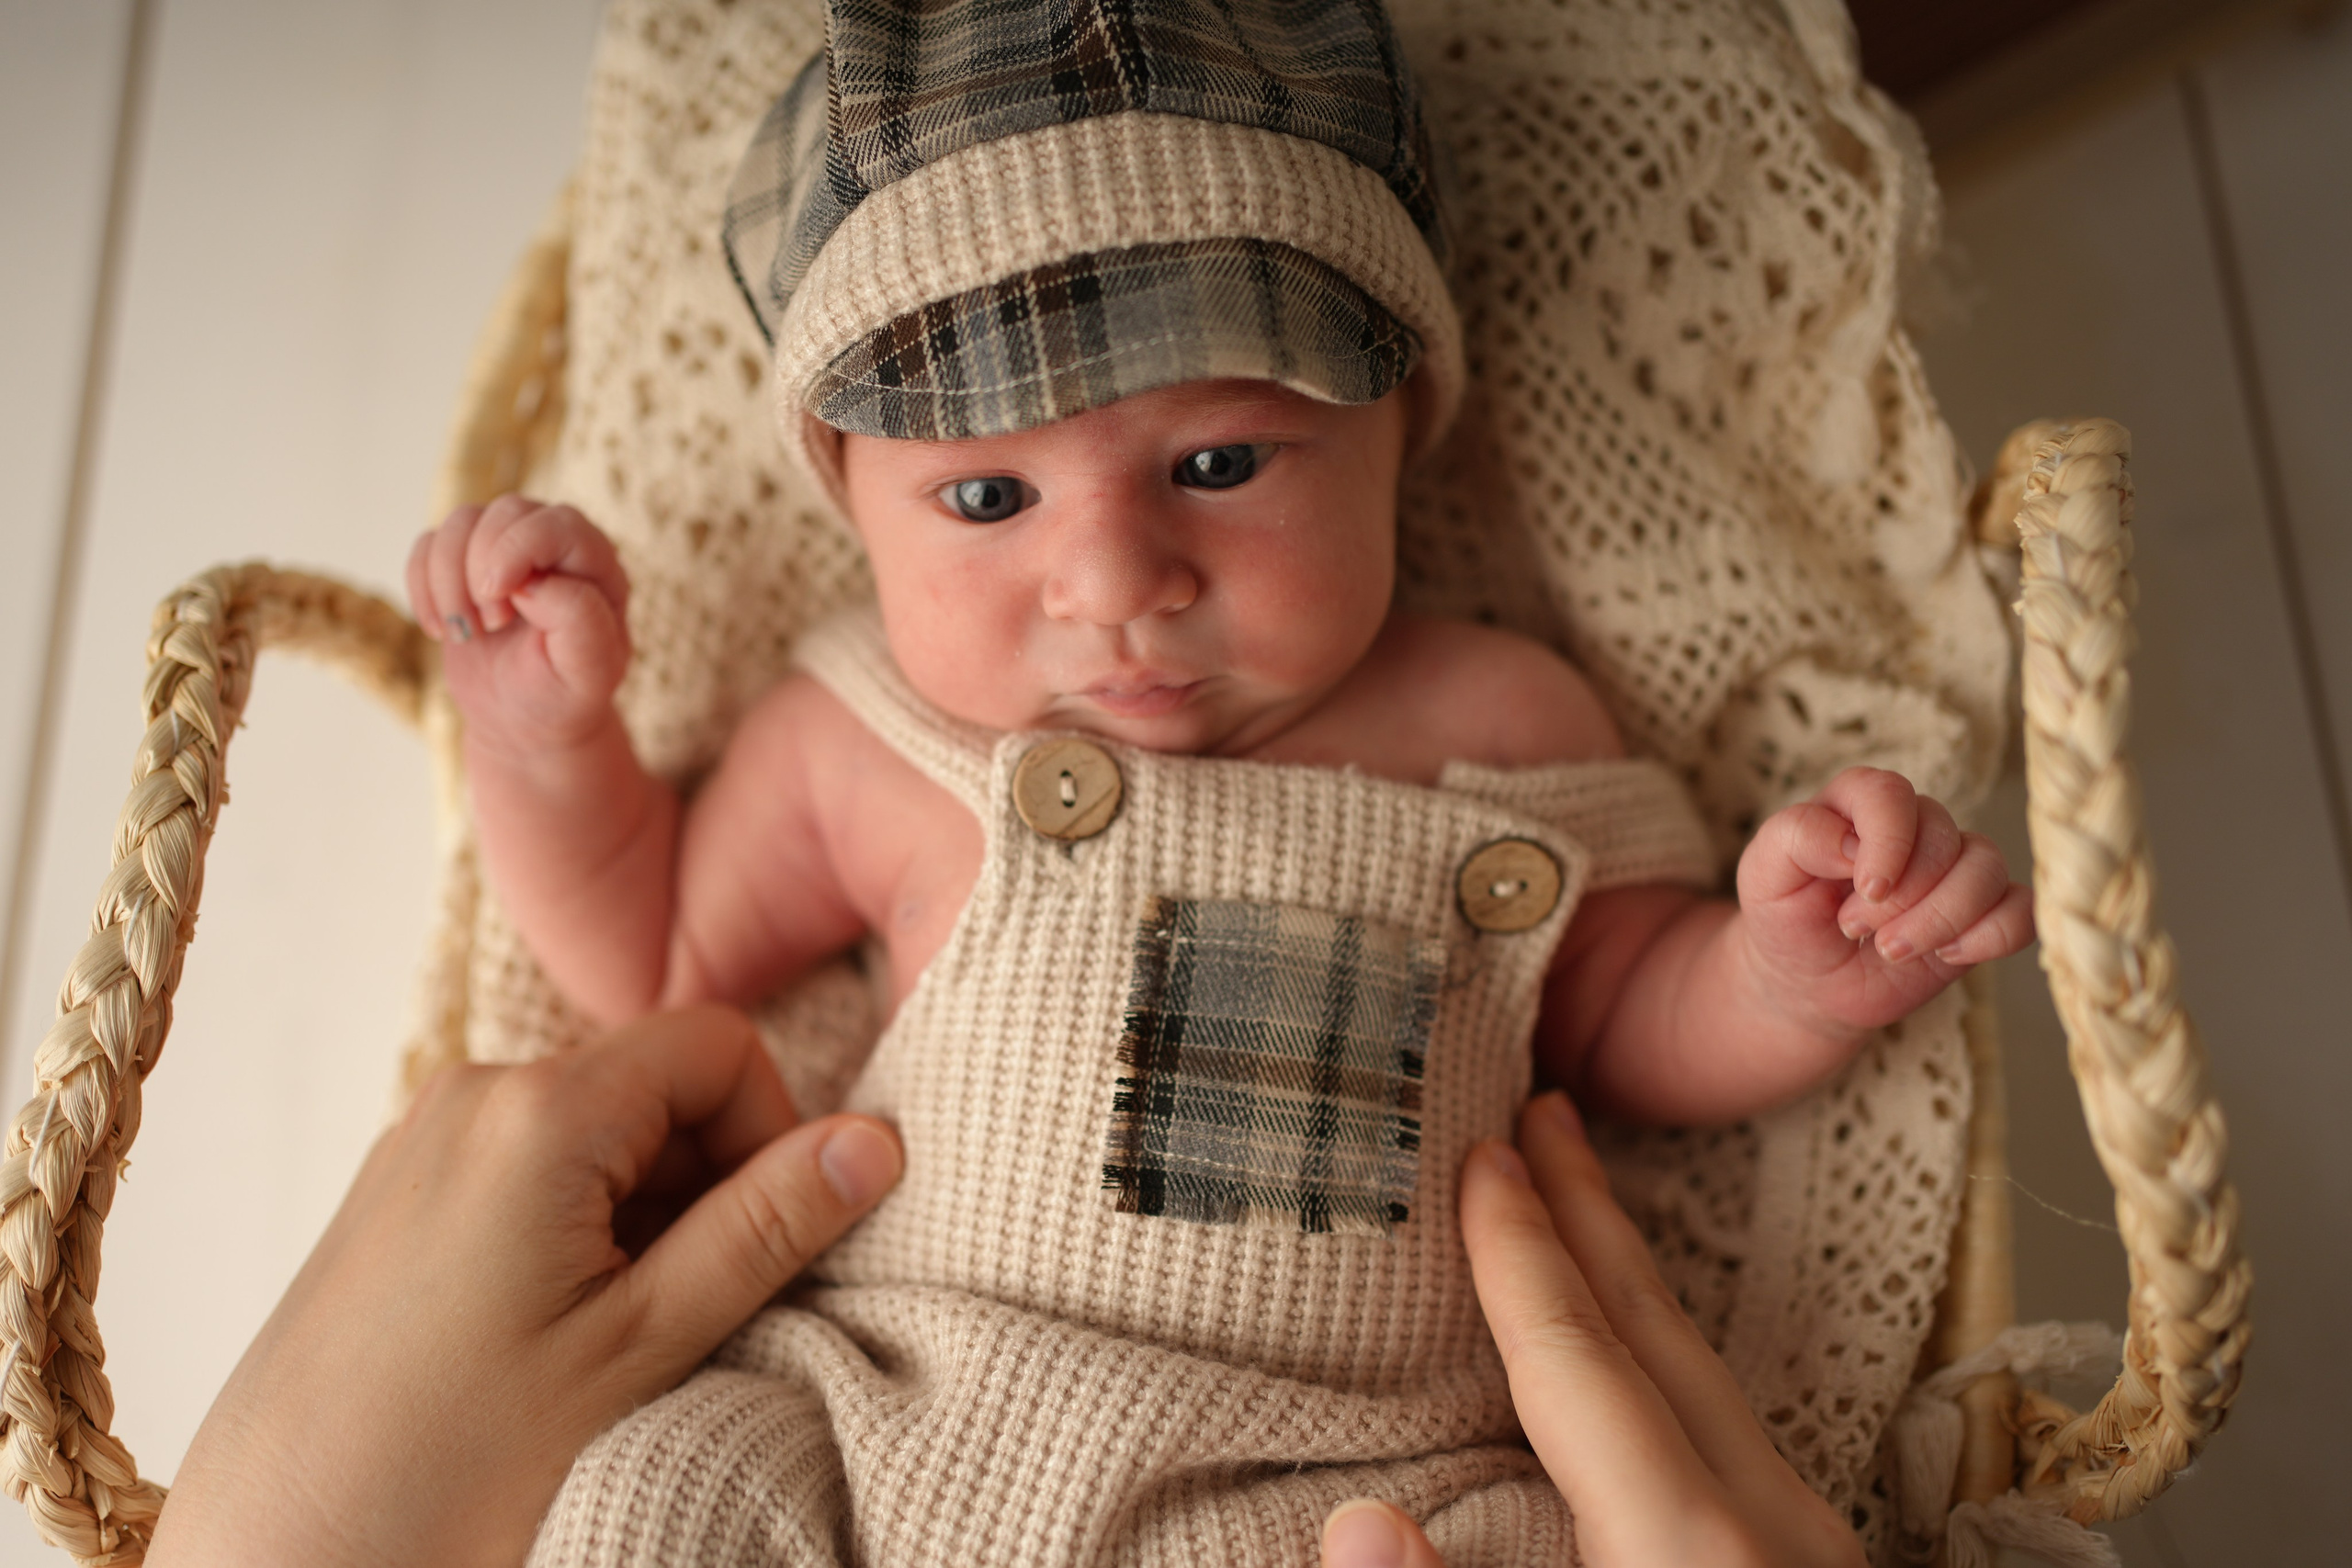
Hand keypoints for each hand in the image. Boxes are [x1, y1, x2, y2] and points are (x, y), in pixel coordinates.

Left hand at [146, 1007, 901, 1567]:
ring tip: (622, 1339)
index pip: (718, 1044)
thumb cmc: (455, 1460)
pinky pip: (529, 1169)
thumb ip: (767, 1226)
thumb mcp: (645, 1342)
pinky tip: (558, 1336)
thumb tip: (879, 1140)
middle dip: (708, 1182)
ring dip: (646, 1215)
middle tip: (700, 1309)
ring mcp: (420, 1142)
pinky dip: (580, 1231)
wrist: (280, 1547)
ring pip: (598, 1133)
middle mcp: (470, 1095)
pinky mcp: (393, 1193)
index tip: (768, 1240)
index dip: (772, 1130)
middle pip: (657, 1085)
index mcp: (538, 1111)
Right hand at [406, 495, 632, 748]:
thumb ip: (577, 619)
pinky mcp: (462, 561)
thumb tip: (530, 581)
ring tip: (466, 633)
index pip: (558, 524)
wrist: (523, 720)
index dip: (517, 552)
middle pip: (505, 513)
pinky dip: (422, 586)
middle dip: (481, 572)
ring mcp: (505, 547)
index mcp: (596, 565)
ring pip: (459, 522)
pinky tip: (440, 628)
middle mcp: (553, 544)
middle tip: (490, 627)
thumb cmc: (563, 693)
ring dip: (448, 582)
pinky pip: (428, 544)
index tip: (498, 607)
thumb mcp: (587, 671)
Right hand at [1320, 1094, 1862, 1567]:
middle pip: (1657, 1330)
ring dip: (1627, 1280)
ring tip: (1573, 1206)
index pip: (1576, 1356)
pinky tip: (1632, 1357)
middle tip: (1541, 1109)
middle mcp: (1769, 1524)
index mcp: (1688, 1546)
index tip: (1481, 1148)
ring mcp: (1807, 1546)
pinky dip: (1664, 1355)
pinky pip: (1726, 1425)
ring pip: (1704, 1373)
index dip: (1516, 1248)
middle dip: (1588, 1211)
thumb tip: (1353, 1524)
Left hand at [1733, 767, 2031, 1036]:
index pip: (1890, 793)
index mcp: (1858, 803)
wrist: (1806, 983)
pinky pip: (2021, 909)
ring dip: (1942, 919)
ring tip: (1890, 950)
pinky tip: (1948, 955)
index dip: (1888, 841)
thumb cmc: (1784, 919)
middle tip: (1856, 930)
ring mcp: (1953, 868)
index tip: (1866, 890)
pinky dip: (1992, 935)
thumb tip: (1852, 840)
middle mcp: (1914, 826)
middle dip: (1903, 896)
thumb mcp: (1763, 876)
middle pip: (1942, 837)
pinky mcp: (1982, 913)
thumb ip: (1796, 837)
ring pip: (1987, 869)